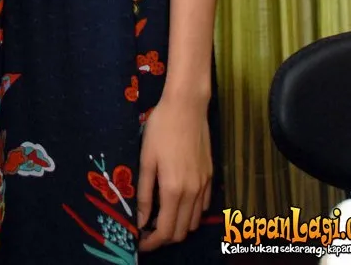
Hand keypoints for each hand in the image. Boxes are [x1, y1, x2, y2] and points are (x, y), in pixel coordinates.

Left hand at [137, 92, 212, 251]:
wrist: (187, 106)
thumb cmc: (161, 129)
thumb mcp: (146, 159)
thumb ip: (143, 194)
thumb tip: (140, 221)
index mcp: (173, 190)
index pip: (165, 231)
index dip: (152, 243)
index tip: (140, 243)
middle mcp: (192, 193)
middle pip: (181, 232)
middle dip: (163, 237)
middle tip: (147, 230)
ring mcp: (204, 185)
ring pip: (193, 221)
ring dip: (178, 226)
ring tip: (161, 216)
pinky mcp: (210, 176)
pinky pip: (202, 207)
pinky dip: (190, 213)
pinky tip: (178, 202)